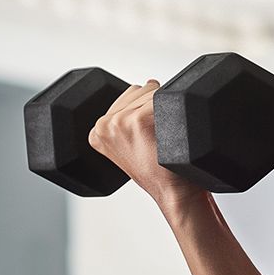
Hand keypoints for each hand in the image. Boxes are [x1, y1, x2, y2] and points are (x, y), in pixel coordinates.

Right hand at [87, 80, 206, 210]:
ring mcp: (121, 121)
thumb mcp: (129, 146)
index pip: (129, 94)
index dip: (147, 106)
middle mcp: (105, 124)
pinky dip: (176, 109)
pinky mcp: (141, 119)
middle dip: (156, 103)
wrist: (173, 192)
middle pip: (141, 89)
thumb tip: (147, 83)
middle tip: (161, 134)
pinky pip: (166, 97)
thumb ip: (127, 118)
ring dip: (166, 105)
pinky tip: (174, 131)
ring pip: (154, 90)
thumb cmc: (159, 170)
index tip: (152, 129)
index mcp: (97, 130)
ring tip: (166, 134)